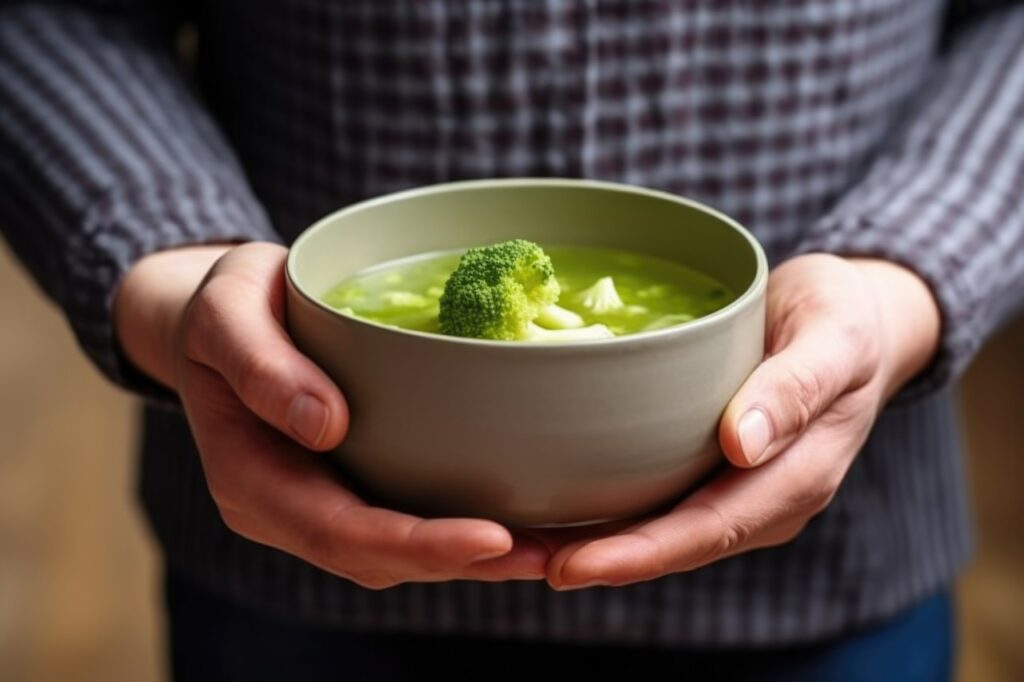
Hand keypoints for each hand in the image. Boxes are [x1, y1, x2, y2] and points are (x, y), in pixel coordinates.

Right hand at [114, 242, 547, 587]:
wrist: (218, 321)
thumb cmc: (222, 308)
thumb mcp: (226, 313)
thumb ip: (261, 366)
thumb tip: (326, 425)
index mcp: (250, 479)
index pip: (340, 531)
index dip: (417, 544)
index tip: (492, 537)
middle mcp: (286, 509)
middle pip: (379, 558)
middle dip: (466, 563)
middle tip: (550, 554)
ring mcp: (317, 503)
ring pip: (398, 552)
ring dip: (475, 558)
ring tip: (554, 547)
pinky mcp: (348, 485)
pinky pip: (404, 518)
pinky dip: (459, 528)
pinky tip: (517, 516)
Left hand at [544, 254, 940, 588]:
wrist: (854, 320)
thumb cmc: (844, 318)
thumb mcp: (833, 337)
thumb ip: (796, 388)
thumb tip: (743, 446)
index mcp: (796, 477)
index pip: (709, 528)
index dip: (639, 552)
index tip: (571, 563)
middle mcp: (763, 499)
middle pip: (673, 542)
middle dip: (597, 558)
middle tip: (516, 560)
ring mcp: (739, 489)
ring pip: (661, 529)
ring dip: (592, 543)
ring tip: (518, 545)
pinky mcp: (714, 470)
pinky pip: (660, 500)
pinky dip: (609, 511)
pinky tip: (556, 506)